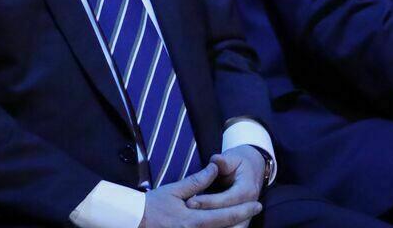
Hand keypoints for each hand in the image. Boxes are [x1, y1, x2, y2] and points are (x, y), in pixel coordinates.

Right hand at [138, 162, 262, 227]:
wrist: (134, 220)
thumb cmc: (152, 204)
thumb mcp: (174, 190)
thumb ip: (197, 181)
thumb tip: (214, 169)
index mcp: (192, 220)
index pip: (225, 216)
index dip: (243, 210)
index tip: (257, 204)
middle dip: (243, 222)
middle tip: (256, 210)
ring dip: (234, 227)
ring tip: (245, 218)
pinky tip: (226, 225)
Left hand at [187, 147, 264, 226]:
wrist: (255, 168)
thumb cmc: (240, 162)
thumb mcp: (233, 157)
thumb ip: (224, 161)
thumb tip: (215, 161)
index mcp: (247, 190)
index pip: (226, 199)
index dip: (208, 201)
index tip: (190, 202)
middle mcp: (249, 206)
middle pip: (229, 219)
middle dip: (208, 218)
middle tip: (188, 214)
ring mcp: (248, 216)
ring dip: (215, 227)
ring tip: (195, 224)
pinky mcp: (243, 221)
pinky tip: (203, 227)